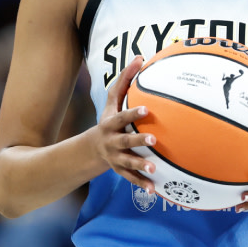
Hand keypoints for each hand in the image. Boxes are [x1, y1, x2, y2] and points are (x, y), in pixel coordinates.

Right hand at [92, 56, 157, 190]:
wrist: (92, 148)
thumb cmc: (109, 120)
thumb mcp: (112, 102)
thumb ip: (125, 81)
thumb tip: (140, 57)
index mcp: (110, 124)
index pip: (122, 117)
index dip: (133, 114)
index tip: (147, 110)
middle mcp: (111, 142)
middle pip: (125, 141)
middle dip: (138, 142)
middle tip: (155, 141)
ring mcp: (115, 157)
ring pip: (127, 163)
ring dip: (140, 167)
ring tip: (154, 169)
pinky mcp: (119, 170)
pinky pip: (130, 178)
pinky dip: (141, 184)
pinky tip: (154, 189)